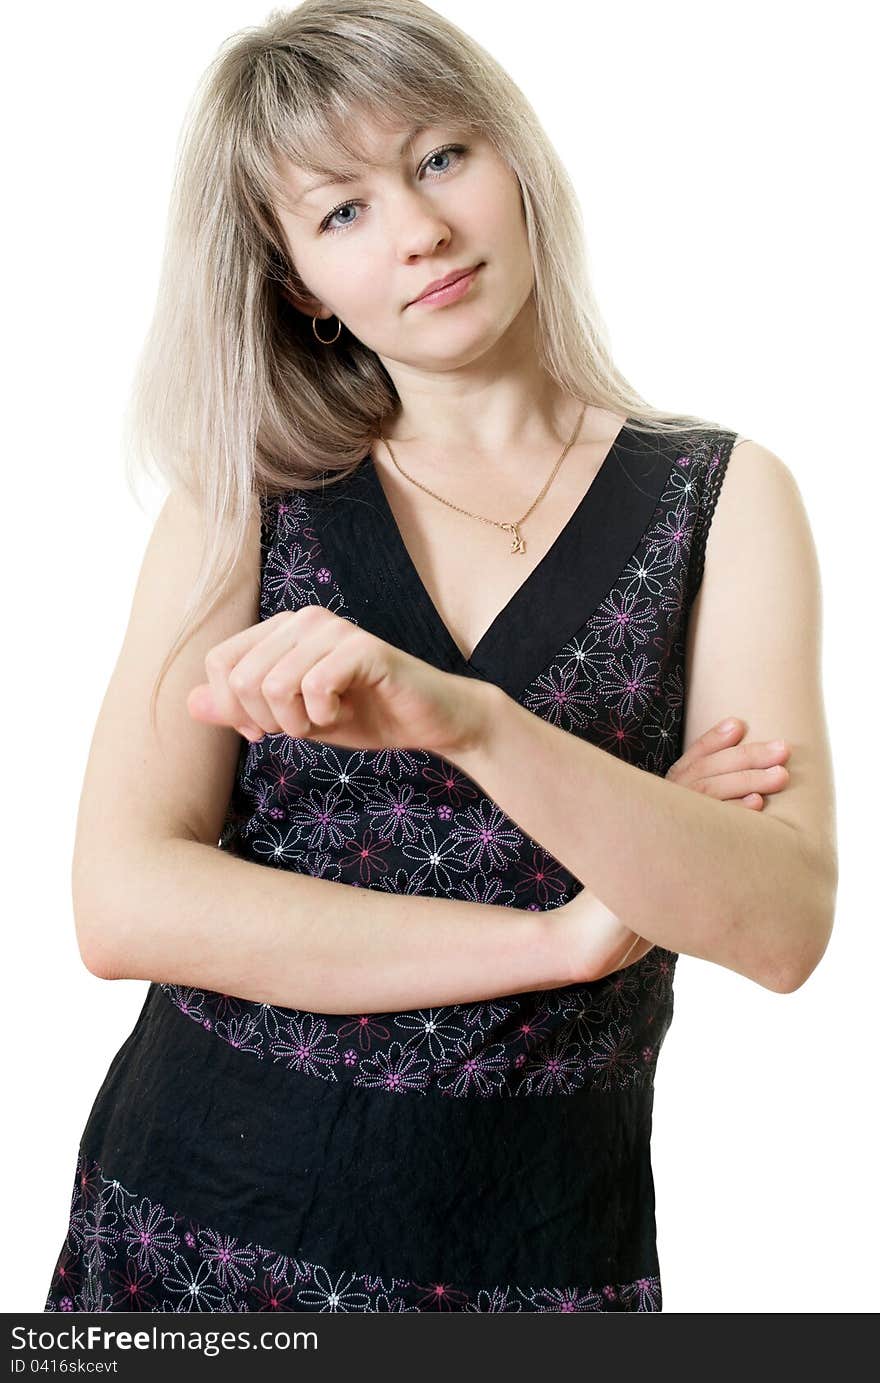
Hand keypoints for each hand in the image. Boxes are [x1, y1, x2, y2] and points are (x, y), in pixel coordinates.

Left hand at [186, 606, 490, 756]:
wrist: (428, 721)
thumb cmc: (362, 714)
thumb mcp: (291, 719)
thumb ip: (241, 710)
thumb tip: (189, 705)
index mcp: (280, 630)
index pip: (219, 664)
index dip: (233, 709)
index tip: (266, 730)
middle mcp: (302, 619)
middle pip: (241, 679)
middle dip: (268, 721)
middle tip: (306, 725)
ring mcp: (332, 629)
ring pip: (273, 685)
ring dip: (298, 721)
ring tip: (329, 717)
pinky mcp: (361, 648)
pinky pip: (314, 687)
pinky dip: (325, 716)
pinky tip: (349, 711)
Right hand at [564, 716, 791, 981]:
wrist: (596, 936)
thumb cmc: (635, 902)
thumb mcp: (664, 857)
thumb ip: (687, 835)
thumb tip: (733, 817)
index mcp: (651, 806)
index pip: (686, 765)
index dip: (711, 742)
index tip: (738, 723)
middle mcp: (649, 812)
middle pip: (702, 774)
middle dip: (745, 758)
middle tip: (782, 749)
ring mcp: (652, 833)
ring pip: (705, 795)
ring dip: (748, 781)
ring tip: (781, 775)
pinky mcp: (659, 857)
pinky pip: (701, 829)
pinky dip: (732, 813)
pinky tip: (758, 808)